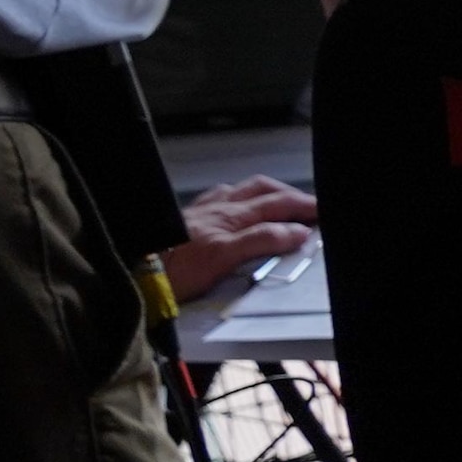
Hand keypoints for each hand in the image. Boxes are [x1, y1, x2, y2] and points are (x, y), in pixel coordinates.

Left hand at [165, 178, 315, 303]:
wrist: (133, 271)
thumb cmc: (177, 269)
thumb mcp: (223, 257)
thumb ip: (262, 240)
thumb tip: (299, 231)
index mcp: (231, 215)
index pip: (279, 206)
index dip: (306, 207)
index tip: (327, 213)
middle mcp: (218, 206)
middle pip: (262, 189)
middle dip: (290, 194)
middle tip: (310, 207)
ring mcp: (200, 210)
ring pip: (240, 190)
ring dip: (264, 192)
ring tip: (279, 202)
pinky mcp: (184, 218)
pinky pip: (217, 198)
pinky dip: (236, 198)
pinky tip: (235, 207)